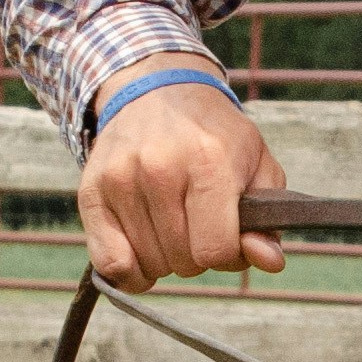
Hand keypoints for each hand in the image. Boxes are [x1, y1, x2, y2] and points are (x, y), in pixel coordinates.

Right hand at [77, 74, 288, 285]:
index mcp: (210, 162)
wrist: (157, 91)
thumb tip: (269, 262)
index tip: (228, 237)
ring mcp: (121, 180)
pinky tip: (142, 249)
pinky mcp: (92, 191)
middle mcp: (160, 168)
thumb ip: (266, 220)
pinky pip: (109, 262)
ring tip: (172, 225)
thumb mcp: (256, 165)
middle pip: (183, 261)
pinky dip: (129, 269)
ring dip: (165, 259)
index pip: (216, 249)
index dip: (229, 256)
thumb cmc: (213, 135)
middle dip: (197, 255)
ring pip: (149, 264)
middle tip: (197, 225)